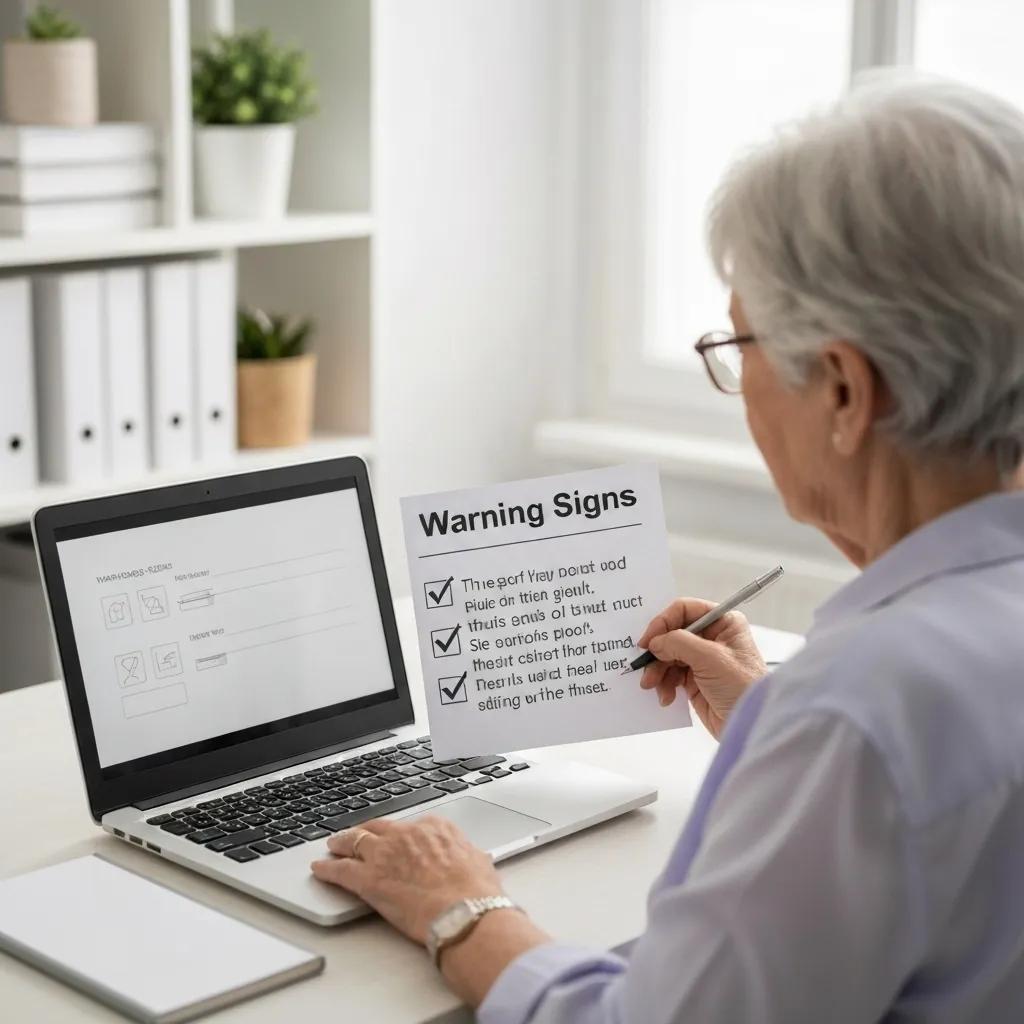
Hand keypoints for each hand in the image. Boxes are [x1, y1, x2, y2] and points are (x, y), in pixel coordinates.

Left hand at [310, 816, 504, 943]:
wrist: (465, 912)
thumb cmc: (476, 892)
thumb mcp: (478, 861)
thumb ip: (465, 854)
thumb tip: (469, 859)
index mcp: (433, 827)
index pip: (407, 826)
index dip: (396, 835)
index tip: (393, 840)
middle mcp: (406, 835)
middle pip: (376, 828)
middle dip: (364, 832)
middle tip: (356, 836)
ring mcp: (384, 855)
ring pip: (353, 842)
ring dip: (341, 844)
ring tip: (333, 846)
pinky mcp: (369, 880)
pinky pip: (340, 871)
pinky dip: (327, 869)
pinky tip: (319, 869)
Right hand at [638, 597, 766, 739]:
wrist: (750, 726)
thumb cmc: (743, 687)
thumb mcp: (710, 658)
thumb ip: (679, 643)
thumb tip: (655, 642)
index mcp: (723, 622)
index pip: (684, 610)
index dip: (663, 622)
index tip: (648, 641)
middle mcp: (712, 637)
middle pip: (672, 634)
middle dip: (658, 652)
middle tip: (645, 667)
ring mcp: (702, 659)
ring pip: (667, 656)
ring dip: (657, 671)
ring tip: (653, 686)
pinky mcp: (695, 680)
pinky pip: (670, 675)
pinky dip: (663, 684)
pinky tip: (666, 697)